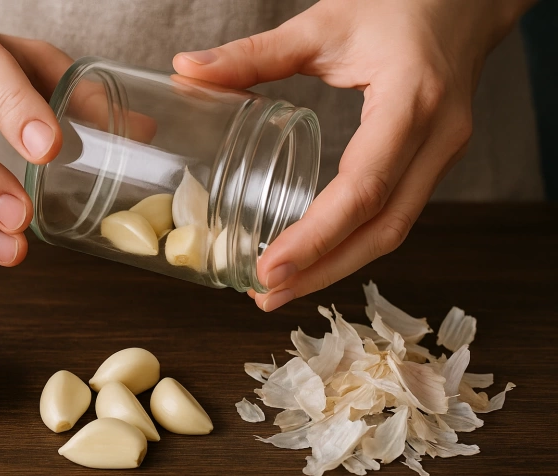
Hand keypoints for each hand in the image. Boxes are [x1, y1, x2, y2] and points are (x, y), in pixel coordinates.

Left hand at [174, 0, 533, 309]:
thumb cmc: (401, 4)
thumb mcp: (324, 25)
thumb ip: (254, 52)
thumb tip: (186, 69)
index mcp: (410, 102)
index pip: (363, 189)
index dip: (316, 236)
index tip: (269, 268)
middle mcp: (436, 139)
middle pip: (383, 229)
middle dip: (323, 271)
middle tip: (266, 295)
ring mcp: (441, 155)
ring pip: (393, 230)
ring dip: (338, 267)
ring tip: (282, 288)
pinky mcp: (432, 162)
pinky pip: (395, 215)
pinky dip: (354, 243)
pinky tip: (317, 257)